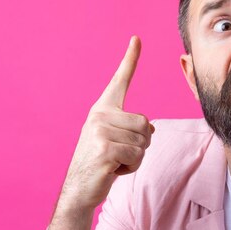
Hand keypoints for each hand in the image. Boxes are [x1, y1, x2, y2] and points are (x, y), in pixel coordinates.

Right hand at [59, 35, 153, 210]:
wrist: (79, 190)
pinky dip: (131, 167)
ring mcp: (100, 131)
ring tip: (114, 161)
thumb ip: (132, 130)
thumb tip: (150, 130)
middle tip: (118, 154)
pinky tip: (112, 169)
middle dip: (140, 144)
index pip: (120, 81)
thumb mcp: (117, 142)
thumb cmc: (100, 164)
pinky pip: (138, 155)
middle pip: (146, 123)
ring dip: (135, 157)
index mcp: (102, 110)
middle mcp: (99, 116)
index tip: (136, 38)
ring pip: (144, 141)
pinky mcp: (105, 148)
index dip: (130, 59)